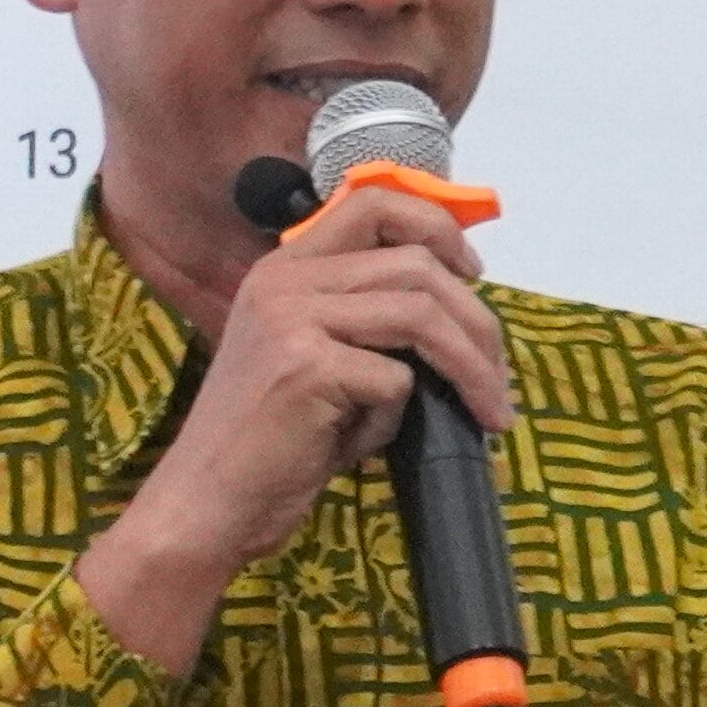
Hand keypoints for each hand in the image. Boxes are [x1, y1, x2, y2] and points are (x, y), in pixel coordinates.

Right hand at [75, 179, 509, 676]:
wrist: (208, 503)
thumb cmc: (270, 444)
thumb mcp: (318, 361)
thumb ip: (370, 325)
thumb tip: (463, 320)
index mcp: (285, 268)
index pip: (373, 202)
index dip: (437, 227)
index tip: (472, 273)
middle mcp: (285, 280)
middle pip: (416, 265)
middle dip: (478, 322)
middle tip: (498, 377)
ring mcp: (292, 318)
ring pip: (420, 314)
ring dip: (471, 368)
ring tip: (491, 411)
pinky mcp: (306, 366)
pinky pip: (395, 380)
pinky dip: (398, 416)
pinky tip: (366, 443)